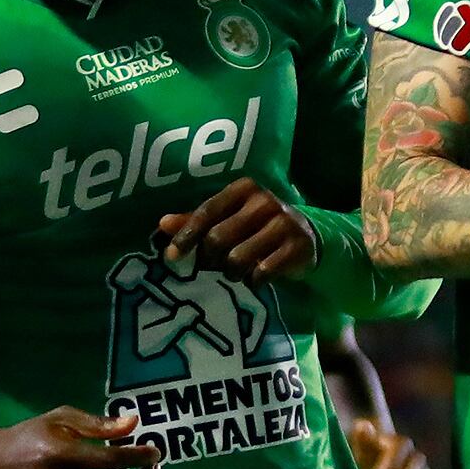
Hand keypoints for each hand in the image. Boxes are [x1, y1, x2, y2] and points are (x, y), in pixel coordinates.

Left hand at [155, 178, 318, 280]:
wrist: (306, 237)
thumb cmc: (257, 227)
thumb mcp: (228, 218)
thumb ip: (196, 220)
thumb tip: (163, 224)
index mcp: (244, 188)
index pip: (207, 211)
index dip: (187, 235)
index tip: (172, 256)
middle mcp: (264, 201)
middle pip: (219, 238)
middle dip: (211, 258)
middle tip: (215, 265)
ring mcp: (284, 223)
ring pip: (238, 258)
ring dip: (232, 272)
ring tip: (236, 271)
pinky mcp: (297, 246)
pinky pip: (262, 272)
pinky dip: (253, 280)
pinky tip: (255, 278)